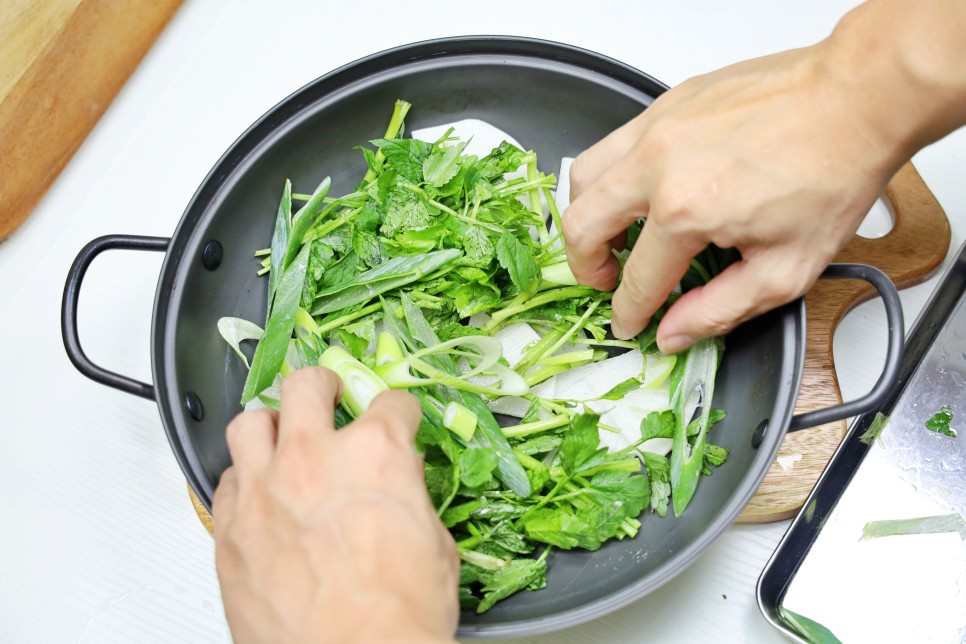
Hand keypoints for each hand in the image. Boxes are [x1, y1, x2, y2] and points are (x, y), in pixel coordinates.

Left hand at [213, 367, 458, 643]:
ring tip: (282, 435)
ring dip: (271, 424)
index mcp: (375, 455)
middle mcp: (313, 459)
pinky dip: (243, 478)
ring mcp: (264, 491)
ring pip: (250, 423)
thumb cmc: (397, 620)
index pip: (390, 404)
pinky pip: (225, 480)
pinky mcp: (230, 530)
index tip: (395, 419)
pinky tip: (257, 491)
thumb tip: (401, 485)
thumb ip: (410, 499)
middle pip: (307, 386)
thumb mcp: (435, 548)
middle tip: (329, 395)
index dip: (398, 412)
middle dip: (323, 385)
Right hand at [563, 43, 900, 351]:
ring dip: (587, 216)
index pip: (636, 280)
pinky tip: (640, 191)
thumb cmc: (832, 173)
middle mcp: (656, 163)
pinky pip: (613, 143)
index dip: (628, 312)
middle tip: (606, 280)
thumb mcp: (785, 269)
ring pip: (583, 176)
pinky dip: (611, 175)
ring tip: (612, 235)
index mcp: (684, 211)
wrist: (857, 98)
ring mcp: (656, 126)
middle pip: (582, 225)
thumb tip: (672, 334)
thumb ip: (718, 311)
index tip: (629, 322)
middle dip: (586, 267)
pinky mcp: (667, 103)